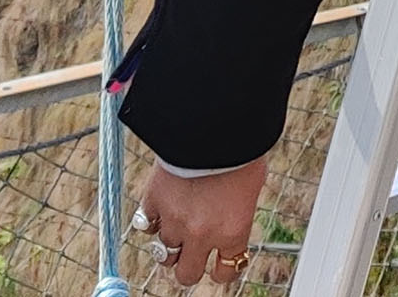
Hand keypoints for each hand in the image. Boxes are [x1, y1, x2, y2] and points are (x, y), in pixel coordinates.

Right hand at [139, 155, 266, 285]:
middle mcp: (203, 233)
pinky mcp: (153, 202)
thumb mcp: (252, 184)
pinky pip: (145, 226)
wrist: (215, 122)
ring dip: (170, 244)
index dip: (222, 270)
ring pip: (163, 254)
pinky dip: (151, 221)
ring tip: (176, 228)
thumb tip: (230, 220)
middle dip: (190, 266)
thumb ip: (237, 211)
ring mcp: (175, 220)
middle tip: (192, 253)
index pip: (226, 272)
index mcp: (233, 230)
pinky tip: (160, 210)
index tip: (219, 264)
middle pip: (186, 275)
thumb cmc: (241, 147)